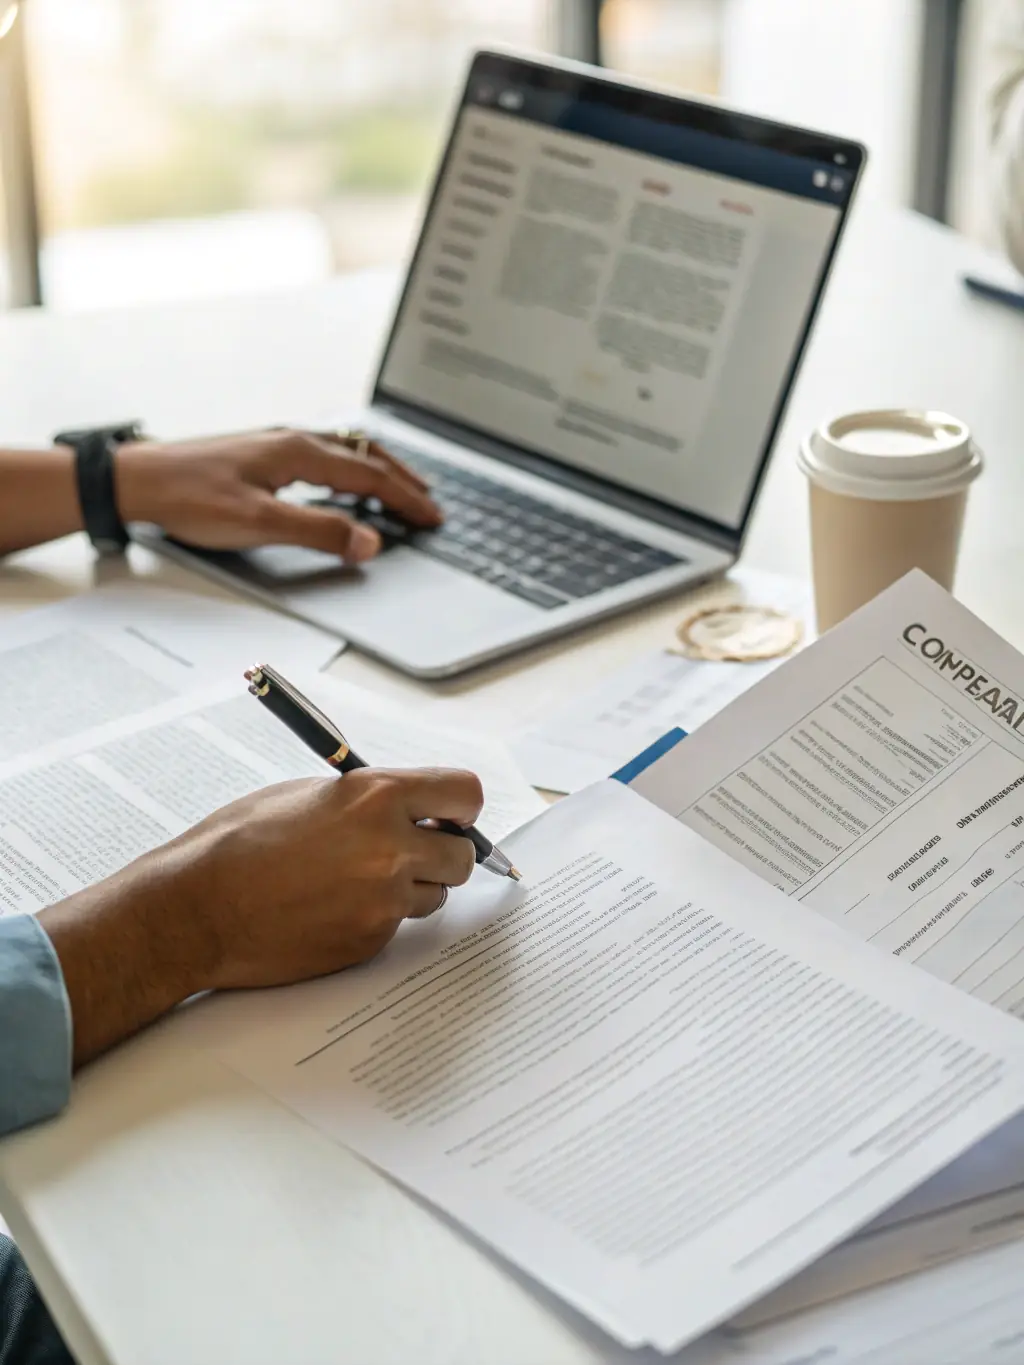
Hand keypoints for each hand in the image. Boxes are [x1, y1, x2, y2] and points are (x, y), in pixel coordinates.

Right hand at [38, 768, 483, 1065]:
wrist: (198, 908)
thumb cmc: (239, 842)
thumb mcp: (309, 794)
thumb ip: (368, 797)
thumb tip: (408, 806)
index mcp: (377, 796)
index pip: (465, 793)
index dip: (459, 807)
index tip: (448, 815)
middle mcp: (391, 847)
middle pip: (462, 854)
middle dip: (441, 853)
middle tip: (409, 851)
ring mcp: (383, 900)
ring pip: (433, 895)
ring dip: (410, 888)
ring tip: (354, 880)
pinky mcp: (370, 941)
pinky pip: (395, 926)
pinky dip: (375, 917)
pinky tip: (331, 908)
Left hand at [114, 428, 442, 562]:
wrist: (139, 481)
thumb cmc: (190, 499)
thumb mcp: (259, 523)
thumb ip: (318, 532)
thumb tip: (369, 541)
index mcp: (301, 452)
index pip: (371, 478)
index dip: (407, 500)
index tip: (433, 518)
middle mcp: (294, 440)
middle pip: (366, 457)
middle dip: (403, 481)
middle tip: (430, 504)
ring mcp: (278, 444)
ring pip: (346, 452)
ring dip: (379, 471)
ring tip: (400, 488)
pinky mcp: (262, 453)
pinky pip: (324, 456)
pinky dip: (351, 469)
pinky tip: (344, 482)